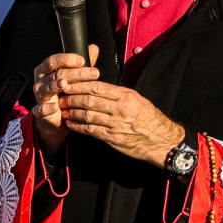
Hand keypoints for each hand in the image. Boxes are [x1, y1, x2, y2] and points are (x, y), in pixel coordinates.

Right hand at [31, 44, 100, 156]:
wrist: (59, 117)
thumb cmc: (66, 92)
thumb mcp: (74, 77)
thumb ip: (81, 64)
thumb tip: (94, 48)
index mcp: (46, 70)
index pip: (53, 60)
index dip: (67, 59)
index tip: (83, 60)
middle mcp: (40, 81)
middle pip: (56, 74)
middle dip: (75, 73)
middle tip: (93, 73)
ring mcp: (39, 95)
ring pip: (48, 88)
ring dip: (56, 86)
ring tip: (65, 84)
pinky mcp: (40, 111)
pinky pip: (40, 109)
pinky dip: (47, 108)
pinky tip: (55, 107)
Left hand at [58, 82, 184, 168]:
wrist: (161, 140)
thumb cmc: (149, 118)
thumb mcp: (137, 99)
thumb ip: (117, 94)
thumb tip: (97, 87)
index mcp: (126, 96)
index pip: (97, 86)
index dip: (80, 84)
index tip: (69, 82)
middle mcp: (120, 109)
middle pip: (89, 100)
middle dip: (72, 98)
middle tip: (61, 96)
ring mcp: (116, 125)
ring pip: (87, 115)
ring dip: (72, 112)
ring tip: (63, 109)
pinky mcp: (112, 138)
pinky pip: (91, 131)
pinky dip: (78, 127)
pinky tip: (71, 123)